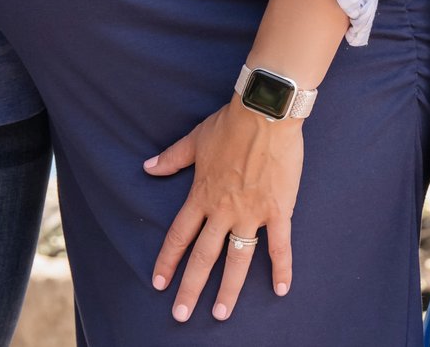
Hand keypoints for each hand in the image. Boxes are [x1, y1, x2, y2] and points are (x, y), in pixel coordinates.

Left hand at [143, 101, 300, 322]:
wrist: (265, 114)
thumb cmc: (230, 123)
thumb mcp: (195, 140)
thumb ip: (171, 158)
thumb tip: (147, 167)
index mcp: (201, 195)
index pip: (179, 235)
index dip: (168, 260)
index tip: (158, 283)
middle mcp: (222, 210)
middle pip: (203, 256)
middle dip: (190, 288)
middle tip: (180, 316)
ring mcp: (251, 213)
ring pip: (237, 259)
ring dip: (229, 288)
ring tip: (221, 314)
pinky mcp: (277, 210)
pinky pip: (279, 245)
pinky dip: (281, 268)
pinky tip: (282, 289)